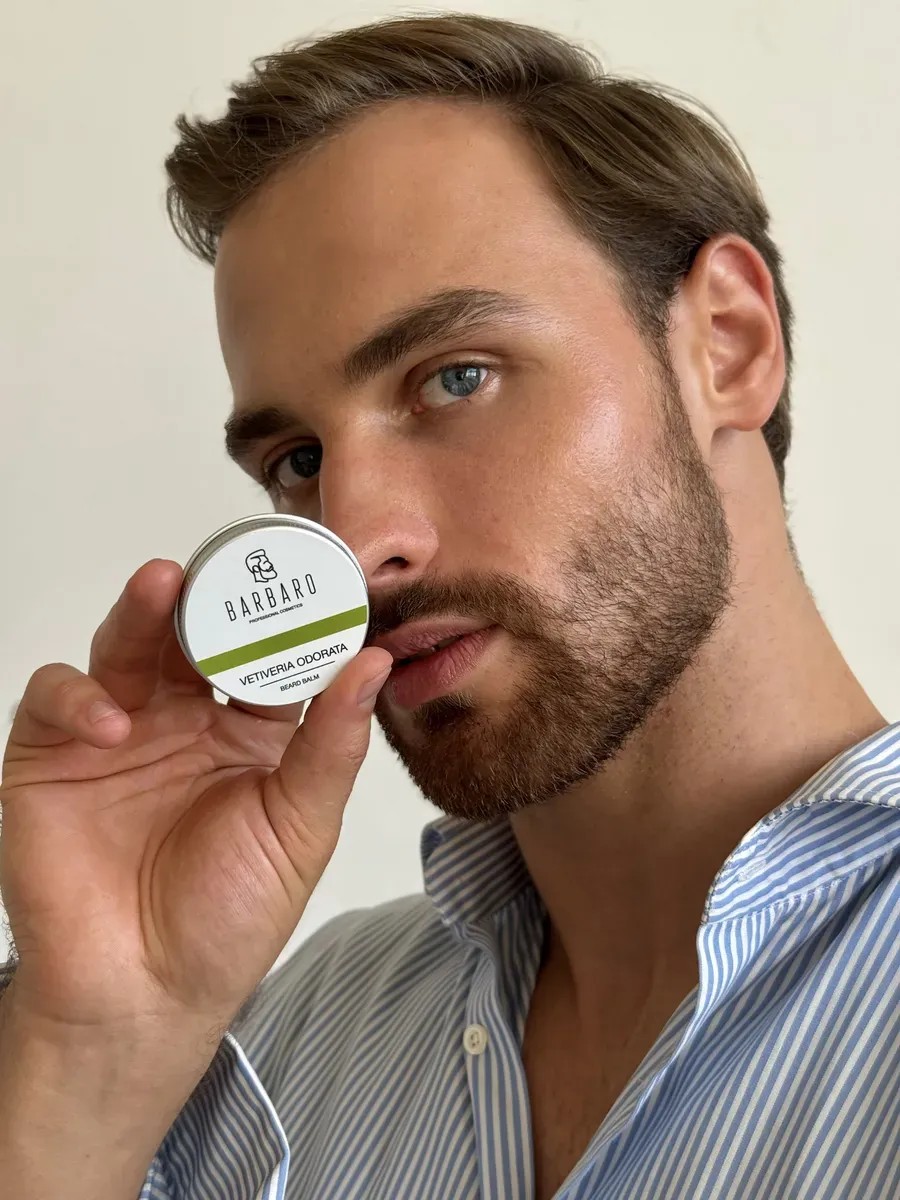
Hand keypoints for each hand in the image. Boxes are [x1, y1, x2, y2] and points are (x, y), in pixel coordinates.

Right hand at [0, 559, 391, 1032]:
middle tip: (230, 561)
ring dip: (143, 611)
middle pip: (196, 633)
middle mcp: (186, 718)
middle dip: (213, 595)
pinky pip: (57, 698)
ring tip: (164, 584)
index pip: (270, 652)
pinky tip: (112, 723)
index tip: (316, 576)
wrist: (141, 996)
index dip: (289, 614)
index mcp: (251, 731)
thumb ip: (332, 744)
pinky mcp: (52, 754)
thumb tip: (373, 662)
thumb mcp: (299, 827)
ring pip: (127, 645)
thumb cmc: (225, 919)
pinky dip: (79, 696)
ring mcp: (119, 730)